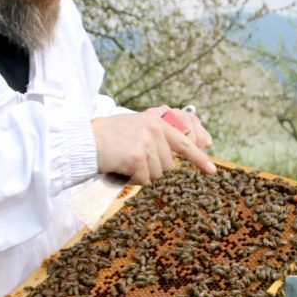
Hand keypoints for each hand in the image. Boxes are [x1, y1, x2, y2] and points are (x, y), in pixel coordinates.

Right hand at [91, 106, 215, 183]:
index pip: (187, 130)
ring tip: (127, 163)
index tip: (214, 161)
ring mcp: (147, 140)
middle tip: (211, 170)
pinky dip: (133, 179)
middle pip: (174, 158)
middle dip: (190, 164)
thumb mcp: (135, 127)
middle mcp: (154, 125)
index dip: (201, 148)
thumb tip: (177, 154)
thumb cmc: (106, 139)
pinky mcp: (138, 155)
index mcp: (155, 117)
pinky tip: (122, 169)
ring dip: (145, 173)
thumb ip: (156, 134)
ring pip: (160, 172)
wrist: (83, 142)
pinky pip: (145, 179)